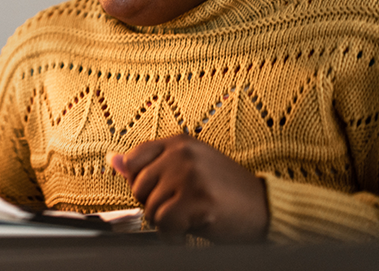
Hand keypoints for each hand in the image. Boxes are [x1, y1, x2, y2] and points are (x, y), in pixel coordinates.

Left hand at [107, 134, 267, 242]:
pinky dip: (173, 236)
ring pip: (150, 209)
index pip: (135, 159)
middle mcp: (183, 153)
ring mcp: (190, 174)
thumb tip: (112, 159)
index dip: (143, 184)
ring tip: (191, 218)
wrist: (266, 209)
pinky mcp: (198, 198)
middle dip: (156, 205)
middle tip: (183, 208)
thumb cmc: (226, 192)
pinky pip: (164, 224)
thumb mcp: (188, 170)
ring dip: (167, 223)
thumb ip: (150, 165)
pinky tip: (190, 231)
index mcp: (180, 142)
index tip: (163, 192)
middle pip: (138, 187)